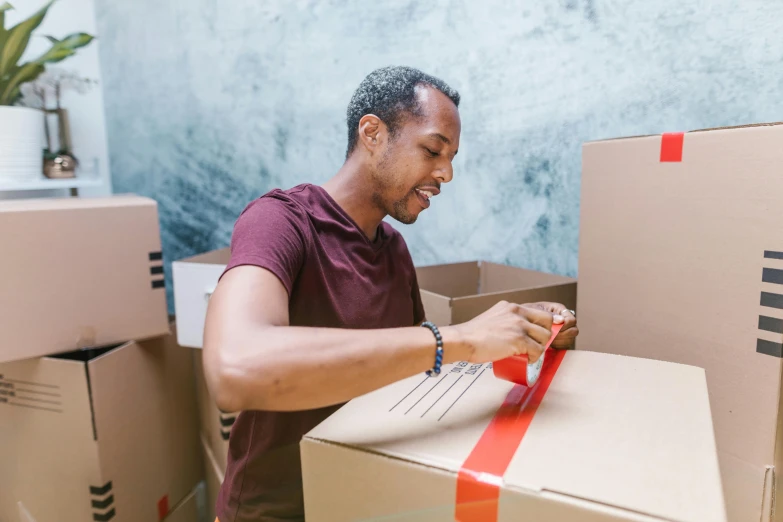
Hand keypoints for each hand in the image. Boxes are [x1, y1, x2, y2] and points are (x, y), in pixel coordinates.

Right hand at [445, 300, 560, 363]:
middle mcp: (517, 312)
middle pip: (547, 320)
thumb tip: (511, 332)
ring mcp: (519, 325)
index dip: (543, 323)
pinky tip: (528, 359)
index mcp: (510, 307)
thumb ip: (503, 320)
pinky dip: (535, 357)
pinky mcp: (519, 339)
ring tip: (530, 353)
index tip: (543, 331)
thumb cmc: (473, 334)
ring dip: (540, 347)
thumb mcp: (492, 318)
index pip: (538, 311)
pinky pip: (538, 350)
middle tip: (537, 344)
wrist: (463, 340)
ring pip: (545, 336)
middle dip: (545, 333)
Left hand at [522, 302, 577, 348]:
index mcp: (559, 310)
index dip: (564, 326)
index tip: (553, 329)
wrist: (519, 320)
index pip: (571, 320)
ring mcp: (564, 330)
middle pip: (573, 331)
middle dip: (562, 335)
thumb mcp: (534, 310)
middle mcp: (564, 319)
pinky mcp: (560, 339)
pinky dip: (557, 346)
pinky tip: (548, 343)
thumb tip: (561, 320)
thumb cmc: (526, 313)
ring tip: (548, 339)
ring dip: (559, 341)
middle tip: (550, 336)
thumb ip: (547, 314)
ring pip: (570, 339)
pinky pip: (565, 346)